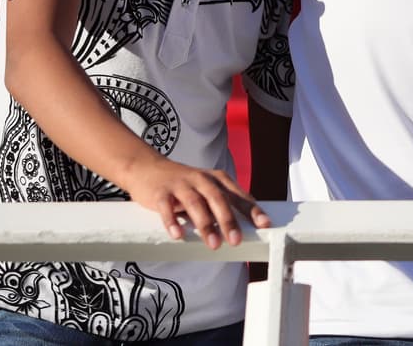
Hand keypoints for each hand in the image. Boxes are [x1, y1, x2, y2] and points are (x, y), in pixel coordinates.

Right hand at [121, 156, 272, 248]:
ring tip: (214, 245)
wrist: (147, 168)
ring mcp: (181, 184)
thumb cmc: (184, 184)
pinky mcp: (161, 192)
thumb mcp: (206, 188)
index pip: (238, 195)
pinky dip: (172, 221)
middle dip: (228, 220)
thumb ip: (221, 203)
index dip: (252, 210)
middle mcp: (201, 179)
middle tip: (236, 241)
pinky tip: (178, 235)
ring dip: (206, 225)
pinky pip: (167, 207)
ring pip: (195, 203)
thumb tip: (242, 228)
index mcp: (217, 179)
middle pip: (218, 199)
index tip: (264, 224)